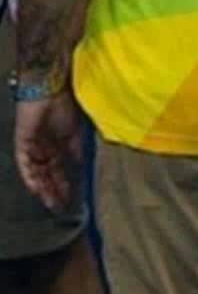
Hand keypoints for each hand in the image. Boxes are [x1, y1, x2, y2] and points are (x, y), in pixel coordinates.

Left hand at [14, 91, 81, 210]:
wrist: (51, 87)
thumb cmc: (65, 104)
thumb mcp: (75, 132)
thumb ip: (75, 149)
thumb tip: (80, 165)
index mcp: (56, 144)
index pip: (58, 169)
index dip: (63, 184)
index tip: (69, 198)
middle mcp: (42, 147)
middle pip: (46, 174)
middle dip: (53, 190)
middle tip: (58, 206)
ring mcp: (31, 145)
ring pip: (35, 171)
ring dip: (43, 187)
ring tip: (50, 201)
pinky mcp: (22, 141)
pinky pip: (24, 163)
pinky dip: (30, 176)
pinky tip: (36, 188)